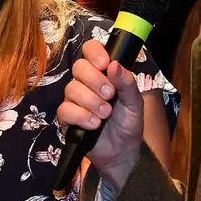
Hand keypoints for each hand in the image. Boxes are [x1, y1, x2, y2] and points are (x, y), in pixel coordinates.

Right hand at [57, 38, 144, 187]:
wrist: (123, 151)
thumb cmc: (128, 123)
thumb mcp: (135, 102)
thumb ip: (127, 83)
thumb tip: (115, 65)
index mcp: (103, 73)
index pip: (90, 50)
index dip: (94, 53)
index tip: (105, 64)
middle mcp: (86, 83)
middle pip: (79, 67)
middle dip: (96, 81)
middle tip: (110, 95)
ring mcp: (74, 100)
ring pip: (72, 89)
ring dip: (92, 102)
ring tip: (106, 115)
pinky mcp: (67, 118)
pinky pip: (65, 110)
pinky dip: (81, 116)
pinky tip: (94, 124)